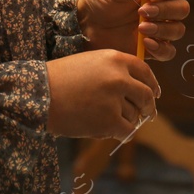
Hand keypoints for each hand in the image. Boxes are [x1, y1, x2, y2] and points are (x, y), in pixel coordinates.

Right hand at [45, 49, 159, 138]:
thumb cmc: (59, 79)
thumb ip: (114, 72)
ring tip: (109, 121)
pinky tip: (115, 134)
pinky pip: (127, 131)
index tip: (155, 94)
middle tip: (149, 115)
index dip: (152, 84)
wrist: (38, 95)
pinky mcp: (108, 121)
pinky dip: (123, 134)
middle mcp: (119, 78)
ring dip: (127, 121)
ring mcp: (115, 100)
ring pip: (135, 115)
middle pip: (146, 95)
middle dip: (149, 107)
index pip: (145, 71)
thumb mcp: (90, 64)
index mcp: (115, 59)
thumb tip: (137, 90)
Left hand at [76, 0, 187, 60]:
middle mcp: (162, 9)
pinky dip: (161, 48)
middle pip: (182, 8)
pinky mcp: (153, 49)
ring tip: (141, 28)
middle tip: (142, 12)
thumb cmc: (101, 2)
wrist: (87, 25)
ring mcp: (159, 29)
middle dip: (165, 10)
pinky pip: (168, 51)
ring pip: (177, 30)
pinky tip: (146, 43)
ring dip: (162, 29)